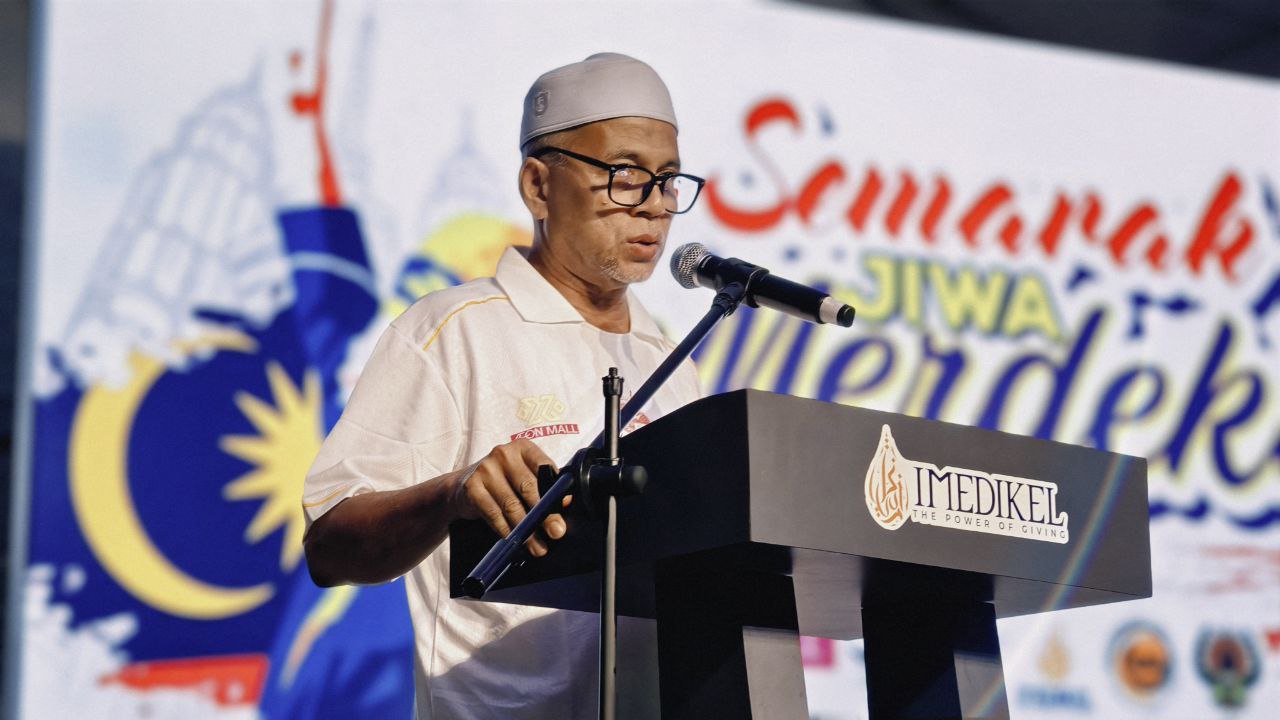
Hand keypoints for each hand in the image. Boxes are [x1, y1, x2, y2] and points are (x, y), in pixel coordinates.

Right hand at [451, 439, 566, 556]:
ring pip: (511, 504)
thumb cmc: (502, 481)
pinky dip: (505, 529)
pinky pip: (493, 513)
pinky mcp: (471, 486)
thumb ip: (544, 485)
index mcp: (522, 447)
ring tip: (536, 545)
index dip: (555, 490)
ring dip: (526, 529)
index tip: (563, 509)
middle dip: (544, 514)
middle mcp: (503, 454)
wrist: (462, 485)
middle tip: (556, 532)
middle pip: (529, 487)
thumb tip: (565, 501)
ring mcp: (485, 469)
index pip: (545, 467)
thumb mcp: (523, 476)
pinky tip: (513, 538)